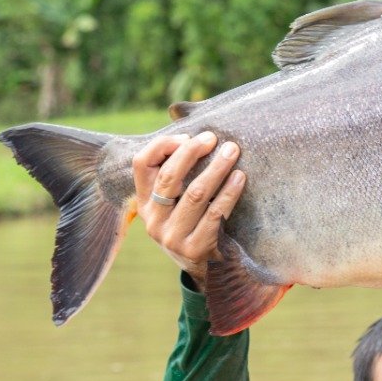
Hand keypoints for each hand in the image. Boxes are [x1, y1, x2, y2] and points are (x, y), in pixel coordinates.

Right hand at [132, 130, 244, 289]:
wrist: (205, 269)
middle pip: (170, 176)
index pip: (141, 164)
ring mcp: (171, 237)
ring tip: (232, 152)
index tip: (188, 135)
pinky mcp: (194, 249)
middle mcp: (152, 220)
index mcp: (143, 203)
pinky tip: (240, 178)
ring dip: (216, 169)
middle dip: (193, 152)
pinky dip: (229, 193)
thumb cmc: (193, 222)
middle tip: (214, 138)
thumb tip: (178, 111)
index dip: (163, 145)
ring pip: (195, 193)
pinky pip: (214, 214)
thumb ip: (175, 165)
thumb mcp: (177, 199)